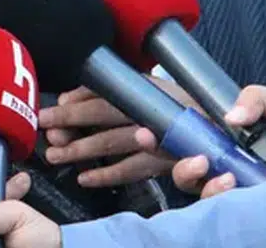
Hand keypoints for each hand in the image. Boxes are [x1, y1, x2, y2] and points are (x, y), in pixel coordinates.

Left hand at [37, 76, 196, 186]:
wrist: (220, 130)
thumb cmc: (176, 107)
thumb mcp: (147, 87)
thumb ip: (108, 90)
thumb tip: (67, 97)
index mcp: (145, 88)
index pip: (107, 90)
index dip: (78, 98)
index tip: (54, 106)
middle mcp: (151, 110)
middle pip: (104, 113)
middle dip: (71, 121)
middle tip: (45, 127)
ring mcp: (158, 137)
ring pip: (113, 142)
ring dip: (81, 149)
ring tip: (55, 155)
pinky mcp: (164, 162)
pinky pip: (130, 170)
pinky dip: (106, 175)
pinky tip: (84, 178)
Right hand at [141, 84, 265, 197]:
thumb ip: (257, 99)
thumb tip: (232, 115)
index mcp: (227, 133)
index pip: (187, 132)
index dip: (163, 134)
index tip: (149, 133)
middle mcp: (225, 159)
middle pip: (181, 163)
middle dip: (174, 160)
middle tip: (196, 157)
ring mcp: (236, 184)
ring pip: (197, 188)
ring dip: (200, 180)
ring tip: (223, 174)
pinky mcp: (249, 204)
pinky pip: (222, 207)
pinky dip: (220, 198)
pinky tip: (234, 187)